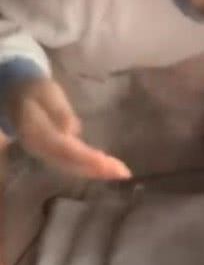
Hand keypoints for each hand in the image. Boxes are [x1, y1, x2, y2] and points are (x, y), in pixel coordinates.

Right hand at [6, 77, 130, 179]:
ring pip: (72, 167)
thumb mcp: (45, 92)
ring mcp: (46, 154)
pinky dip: (91, 167)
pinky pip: (72, 164)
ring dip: (97, 171)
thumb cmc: (36, 91)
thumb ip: (58, 110)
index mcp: (37, 133)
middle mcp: (41, 149)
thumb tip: (72, 129)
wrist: (18, 96)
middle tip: (123, 173)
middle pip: (70, 163)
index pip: (64, 149)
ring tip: (121, 173)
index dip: (85, 157)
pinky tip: (108, 168)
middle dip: (97, 169)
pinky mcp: (53, 153)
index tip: (105, 162)